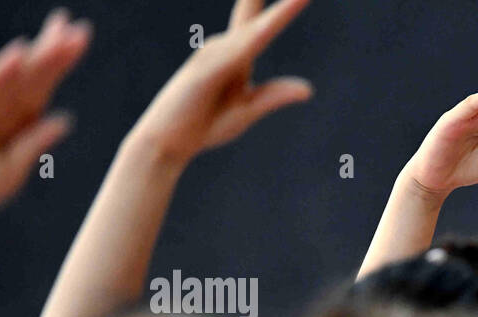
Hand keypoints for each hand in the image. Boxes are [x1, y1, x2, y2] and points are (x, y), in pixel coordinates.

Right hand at [0, 9, 91, 206]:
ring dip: (32, 57)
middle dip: (53, 51)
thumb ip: (32, 143)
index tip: (82, 33)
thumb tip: (63, 120)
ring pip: (12, 80)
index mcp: (13, 117)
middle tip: (80, 29)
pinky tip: (18, 57)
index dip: (61, 58)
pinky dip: (3, 75)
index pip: (41, 83)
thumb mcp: (9, 170)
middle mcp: (0, 108)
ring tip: (57, 36)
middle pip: (30, 75)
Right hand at [129, 0, 312, 164]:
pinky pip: (231, 57)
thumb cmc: (204, 124)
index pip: (263, 23)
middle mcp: (224, 48)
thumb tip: (308, 89)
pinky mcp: (203, 75)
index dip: (284, 7)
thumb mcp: (247, 110)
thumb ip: (273, 95)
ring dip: (257, 8)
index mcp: (237, 55)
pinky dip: (247, 43)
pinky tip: (262, 31)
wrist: (168, 142)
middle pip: (252, 15)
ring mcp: (212, 58)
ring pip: (248, 32)